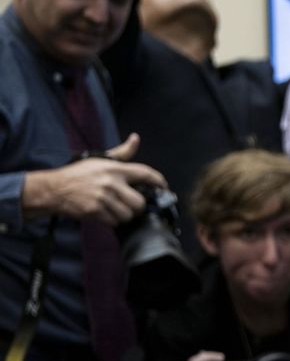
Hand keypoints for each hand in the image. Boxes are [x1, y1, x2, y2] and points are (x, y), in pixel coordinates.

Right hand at [19, 135, 166, 224]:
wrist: (55, 188)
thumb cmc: (79, 174)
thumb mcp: (100, 159)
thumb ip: (122, 152)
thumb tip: (136, 139)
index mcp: (115, 169)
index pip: (146, 174)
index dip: (159, 182)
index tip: (163, 187)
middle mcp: (111, 183)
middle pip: (140, 202)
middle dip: (138, 206)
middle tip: (131, 204)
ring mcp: (103, 198)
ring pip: (128, 214)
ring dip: (125, 215)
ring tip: (116, 208)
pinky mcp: (95, 211)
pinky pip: (114, 222)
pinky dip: (113, 221)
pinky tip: (106, 213)